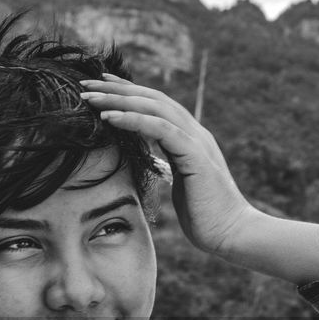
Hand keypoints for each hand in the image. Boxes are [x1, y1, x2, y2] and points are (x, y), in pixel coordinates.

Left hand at [79, 76, 254, 254]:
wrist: (232, 234)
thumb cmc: (205, 216)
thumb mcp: (181, 183)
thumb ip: (168, 165)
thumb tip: (148, 162)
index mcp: (190, 138)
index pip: (156, 105)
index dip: (128, 92)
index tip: (101, 86)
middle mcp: (195, 133)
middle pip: (153, 98)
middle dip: (118, 90)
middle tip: (86, 85)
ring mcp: (197, 141)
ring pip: (155, 107)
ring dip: (120, 100)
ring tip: (91, 98)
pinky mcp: (196, 156)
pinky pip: (161, 129)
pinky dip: (134, 120)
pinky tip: (110, 117)